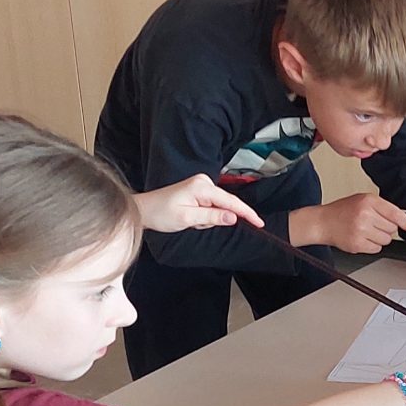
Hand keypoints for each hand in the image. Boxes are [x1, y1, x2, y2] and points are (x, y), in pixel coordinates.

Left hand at [136, 175, 261, 235]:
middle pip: (225, 205)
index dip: (247, 213)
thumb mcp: (188, 219)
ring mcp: (201, 185)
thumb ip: (212, 217)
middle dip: (214, 219)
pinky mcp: (199, 190)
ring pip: (218, 208)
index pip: (231, 202)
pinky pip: (211, 207)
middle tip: (194, 223)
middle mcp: (204, 182)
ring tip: (189, 220)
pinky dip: (204, 216)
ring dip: (207, 219)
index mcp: (202, 187)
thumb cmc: (161, 213)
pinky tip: (190, 216)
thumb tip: (233, 217)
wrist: (145, 210)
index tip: (260, 223)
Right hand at [300, 192, 405, 254]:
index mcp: (368, 201)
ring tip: (367, 231)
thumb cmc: (342, 211)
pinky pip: (377, 248)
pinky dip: (372, 245)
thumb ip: (382, 206)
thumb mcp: (362, 200)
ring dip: (380, 237)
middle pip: (392, 228)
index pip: (396, 213)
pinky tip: (363, 238)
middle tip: (375, 225)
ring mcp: (361, 230)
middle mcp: (365, 215)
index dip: (405, 221)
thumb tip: (403, 217)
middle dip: (387, 228)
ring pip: (386, 240)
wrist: (322, 222)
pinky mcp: (357, 244)